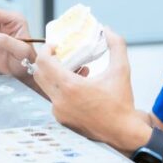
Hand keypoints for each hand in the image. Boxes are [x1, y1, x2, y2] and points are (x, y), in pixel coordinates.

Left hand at [31, 28, 150, 152]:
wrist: (123, 133)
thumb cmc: (122, 103)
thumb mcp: (122, 70)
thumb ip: (116, 45)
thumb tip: (107, 29)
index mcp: (70, 87)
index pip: (43, 63)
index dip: (46, 50)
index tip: (56, 46)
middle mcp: (60, 101)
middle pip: (39, 73)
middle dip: (47, 61)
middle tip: (60, 55)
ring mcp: (59, 112)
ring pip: (46, 86)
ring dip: (55, 75)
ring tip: (74, 70)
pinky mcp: (61, 120)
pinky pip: (53, 99)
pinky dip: (61, 89)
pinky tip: (78, 86)